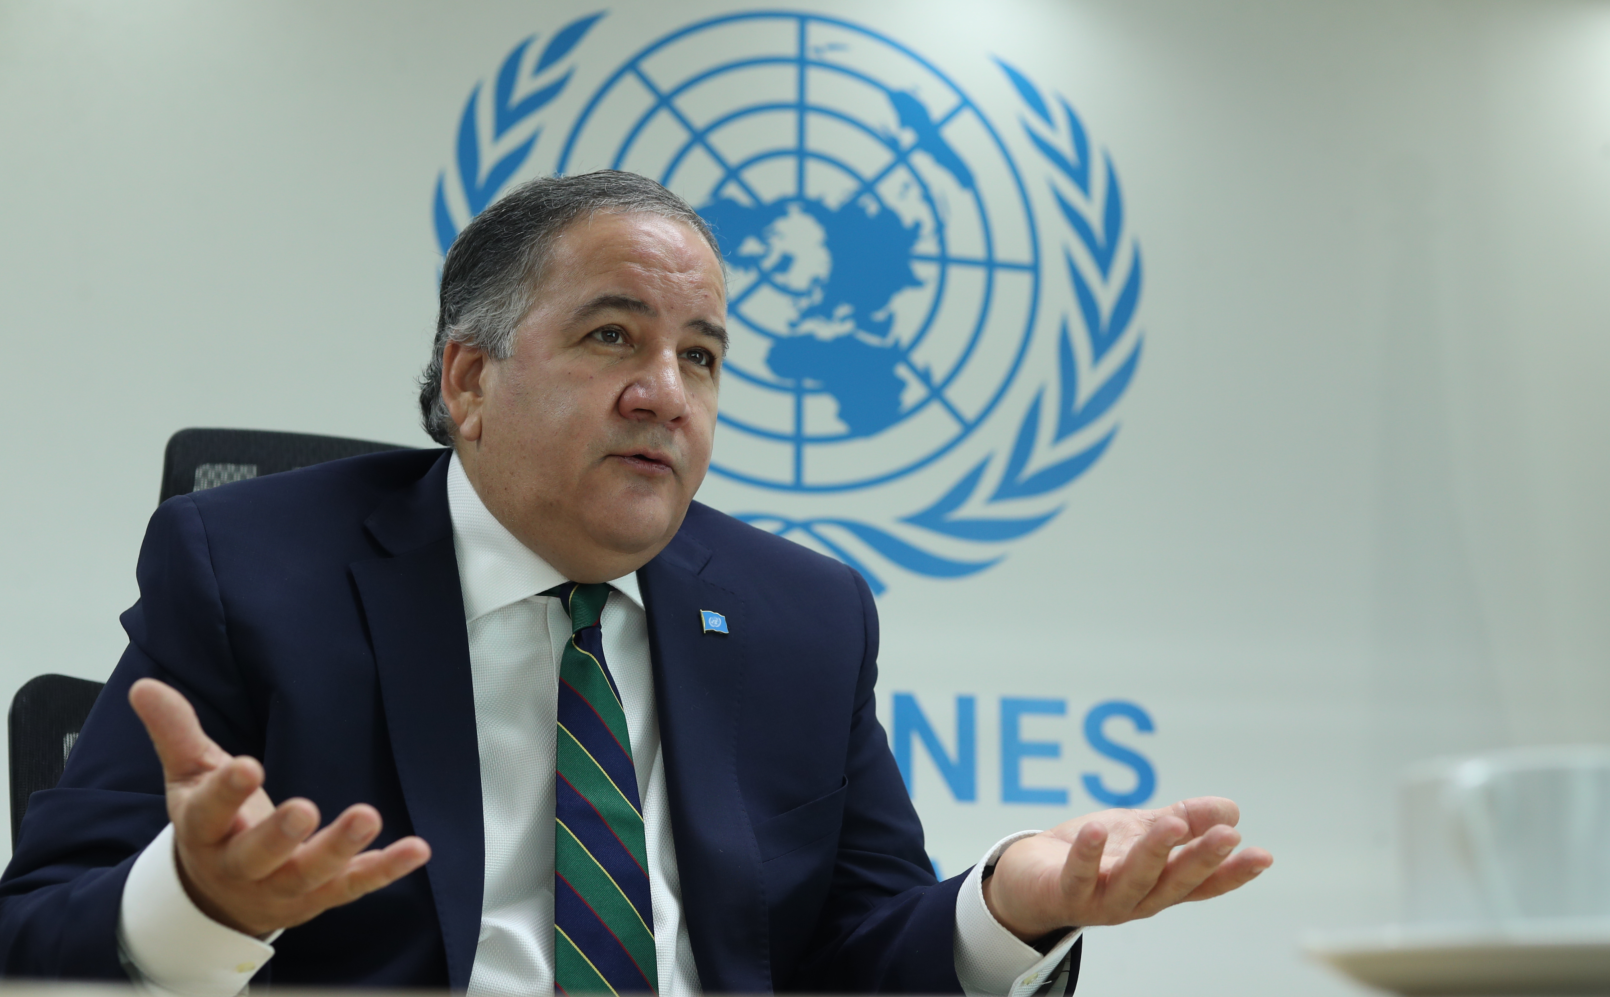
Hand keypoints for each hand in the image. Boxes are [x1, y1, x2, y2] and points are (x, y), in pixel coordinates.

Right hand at [128, 678, 431, 936]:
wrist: (217, 898)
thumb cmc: (210, 826)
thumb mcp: (188, 777)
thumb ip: (176, 732)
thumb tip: (145, 686)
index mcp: (205, 831)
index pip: (210, 813)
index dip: (227, 792)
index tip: (246, 766)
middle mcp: (243, 866)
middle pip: (258, 855)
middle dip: (280, 834)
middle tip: (304, 809)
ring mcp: (284, 887)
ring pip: (311, 873)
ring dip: (341, 849)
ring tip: (367, 816)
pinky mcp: (322, 896)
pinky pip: (356, 885)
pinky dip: (387, 868)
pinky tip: (418, 849)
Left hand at [981, 796, 1271, 940]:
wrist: (1031, 876)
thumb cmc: (1095, 855)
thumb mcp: (1143, 832)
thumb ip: (1185, 821)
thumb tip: (1233, 808)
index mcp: (1160, 885)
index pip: (1202, 884)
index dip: (1233, 873)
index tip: (1263, 855)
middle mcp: (1136, 899)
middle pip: (1174, 883)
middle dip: (1201, 860)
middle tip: (1229, 836)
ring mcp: (1100, 900)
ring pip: (1132, 880)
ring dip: (1154, 853)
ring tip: (1172, 825)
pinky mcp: (1064, 893)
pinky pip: (1077, 876)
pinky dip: (1086, 855)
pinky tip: (1097, 830)